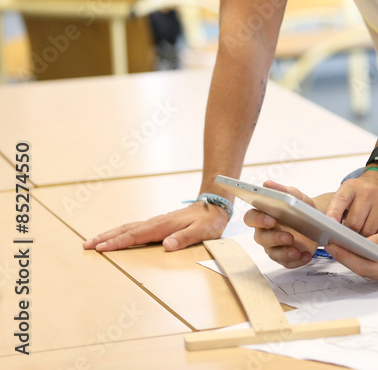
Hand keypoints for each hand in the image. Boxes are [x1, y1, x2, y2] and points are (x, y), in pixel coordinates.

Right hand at [82, 200, 228, 251]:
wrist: (214, 207)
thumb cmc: (209, 221)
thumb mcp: (202, 231)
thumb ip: (185, 238)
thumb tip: (167, 246)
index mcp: (163, 226)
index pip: (136, 236)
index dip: (118, 242)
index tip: (101, 248)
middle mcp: (156, 222)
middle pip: (125, 230)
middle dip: (105, 237)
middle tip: (86, 245)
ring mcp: (155, 222)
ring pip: (128, 227)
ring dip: (109, 234)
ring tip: (92, 241)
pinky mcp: (157, 224)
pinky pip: (134, 228)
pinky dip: (120, 232)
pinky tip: (115, 236)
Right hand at [244, 180, 319, 267]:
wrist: (318, 223)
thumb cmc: (301, 209)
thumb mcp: (298, 198)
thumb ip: (284, 191)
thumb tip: (267, 184)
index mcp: (264, 216)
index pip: (251, 218)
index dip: (258, 220)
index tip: (271, 219)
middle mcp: (265, 233)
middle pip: (261, 238)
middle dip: (274, 238)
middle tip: (288, 236)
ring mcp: (274, 247)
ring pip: (272, 253)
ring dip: (284, 253)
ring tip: (296, 250)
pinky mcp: (286, 258)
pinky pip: (287, 263)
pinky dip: (297, 261)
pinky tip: (306, 255)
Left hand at [323, 232, 377, 285]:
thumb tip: (361, 242)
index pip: (363, 264)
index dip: (345, 256)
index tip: (332, 245)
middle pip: (365, 270)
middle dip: (346, 258)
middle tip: (331, 245)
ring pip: (372, 271)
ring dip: (357, 260)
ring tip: (342, 245)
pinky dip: (369, 260)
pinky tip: (362, 250)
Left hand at [326, 169, 377, 236]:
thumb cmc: (362, 190)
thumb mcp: (347, 191)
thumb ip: (336, 207)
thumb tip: (330, 229)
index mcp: (352, 186)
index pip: (340, 200)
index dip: (333, 214)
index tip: (330, 225)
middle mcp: (369, 192)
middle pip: (355, 224)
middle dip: (349, 235)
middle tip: (346, 240)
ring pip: (369, 232)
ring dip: (363, 238)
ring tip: (360, 237)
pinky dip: (376, 237)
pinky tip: (373, 234)